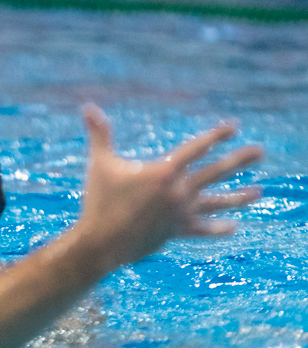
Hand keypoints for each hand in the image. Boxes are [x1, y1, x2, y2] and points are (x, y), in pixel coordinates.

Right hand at [72, 104, 262, 269]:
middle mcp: (178, 191)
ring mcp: (180, 212)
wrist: (101, 241)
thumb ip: (99, 134)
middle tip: (260, 152)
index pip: (195, 149)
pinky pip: (203, 229)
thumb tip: (87, 106)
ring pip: (216, 202)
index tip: (234, 128)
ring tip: (259, 191)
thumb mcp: (99, 163)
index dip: (215, 136)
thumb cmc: (99, 200)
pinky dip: (218, 228)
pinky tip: (234, 226)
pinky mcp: (177, 231)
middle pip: (215, 172)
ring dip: (239, 196)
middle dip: (239, 160)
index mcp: (163, 172)